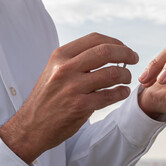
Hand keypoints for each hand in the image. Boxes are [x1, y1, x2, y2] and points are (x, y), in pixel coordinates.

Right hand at [0, 33, 138, 163]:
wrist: (31, 126)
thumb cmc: (48, 97)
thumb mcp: (54, 70)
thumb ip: (76, 58)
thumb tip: (109, 48)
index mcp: (60, 56)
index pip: (95, 39)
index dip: (116, 42)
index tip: (125, 49)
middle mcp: (65, 69)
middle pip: (106, 51)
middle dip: (126, 54)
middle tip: (134, 59)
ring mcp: (73, 88)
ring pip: (112, 73)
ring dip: (125, 75)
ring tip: (126, 79)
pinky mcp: (80, 106)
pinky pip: (110, 95)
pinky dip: (122, 93)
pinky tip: (122, 92)